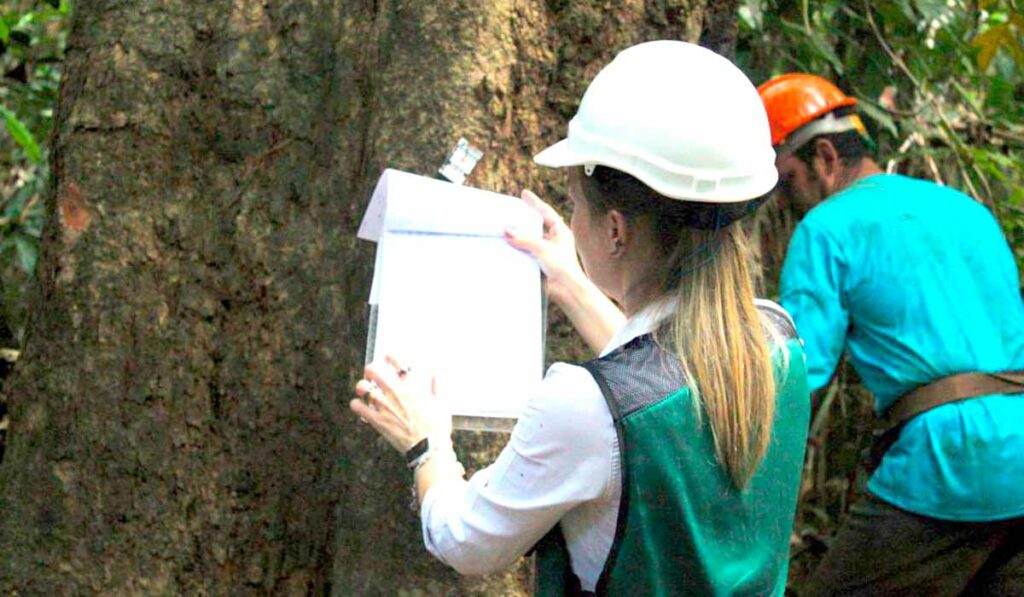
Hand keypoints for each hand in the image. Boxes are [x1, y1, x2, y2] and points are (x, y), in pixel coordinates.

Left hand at [351, 355, 451, 454]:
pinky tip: (360, 406)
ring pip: (363, 388)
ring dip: (362, 387)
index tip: (388, 358)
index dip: (390, 356)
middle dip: (371, 370)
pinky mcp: (377, 420)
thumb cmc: (436, 426)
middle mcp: (396, 392)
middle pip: (374, 370)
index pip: (397, 362)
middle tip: (372, 374)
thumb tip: (437, 372)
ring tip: (365, 390)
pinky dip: (357, 405)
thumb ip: (438, 385)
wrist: (429, 447)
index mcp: (412, 386)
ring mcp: (385, 406)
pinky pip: (358, 407)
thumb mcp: (441, 403)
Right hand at [504, 189, 584, 304]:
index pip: (546, 212)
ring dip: (520, 236)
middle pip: (537, 225)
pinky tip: (509, 247)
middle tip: (513, 210)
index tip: (524, 194)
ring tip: (507, 229)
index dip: (535, 202)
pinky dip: (519, 249)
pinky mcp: (541, 263)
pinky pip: (527, 252)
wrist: (567, 290)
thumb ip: (524, 238)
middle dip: (525, 219)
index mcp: (561, 232)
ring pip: (531, 239)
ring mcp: (548, 252)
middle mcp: (555, 241)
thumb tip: (507, 230)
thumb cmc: (563, 267)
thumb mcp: (542, 248)